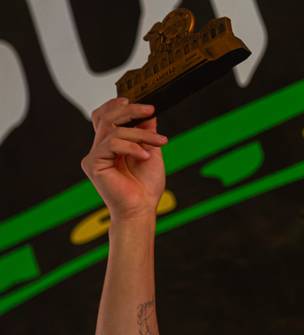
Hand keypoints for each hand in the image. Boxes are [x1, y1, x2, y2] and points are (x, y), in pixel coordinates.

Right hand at [81, 98, 168, 221]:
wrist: (142, 209)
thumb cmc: (146, 187)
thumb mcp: (151, 152)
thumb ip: (146, 133)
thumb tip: (148, 114)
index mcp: (111, 145)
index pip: (107, 117)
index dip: (119, 106)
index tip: (144, 105)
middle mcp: (100, 148)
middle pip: (107, 117)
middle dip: (130, 111)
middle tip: (150, 110)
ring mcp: (95, 156)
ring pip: (113, 130)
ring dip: (140, 134)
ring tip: (159, 142)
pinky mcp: (93, 163)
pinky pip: (111, 144)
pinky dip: (131, 147)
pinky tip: (145, 155)